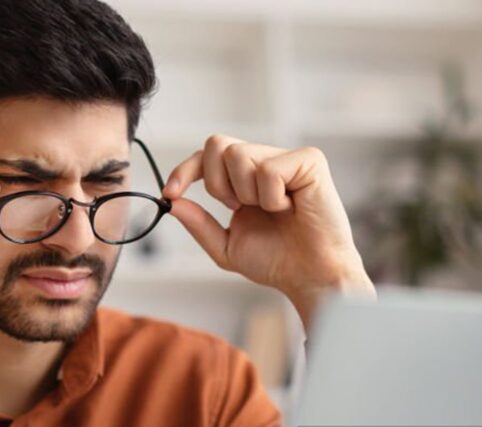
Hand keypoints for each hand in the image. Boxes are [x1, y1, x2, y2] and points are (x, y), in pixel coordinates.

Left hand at [163, 135, 374, 326]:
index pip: (207, 154)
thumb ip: (199, 223)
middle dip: (217, 183)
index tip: (171, 192)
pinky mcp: (310, 161)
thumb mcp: (226, 246)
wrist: (311, 277)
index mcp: (246, 177)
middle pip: (217, 144)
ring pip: (239, 154)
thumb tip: (172, 202)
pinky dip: (272, 197)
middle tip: (238, 208)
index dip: (185, 169)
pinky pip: (269, 169)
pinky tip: (291, 208)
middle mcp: (266, 160)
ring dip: (247, 194)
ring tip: (272, 211)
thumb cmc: (277, 261)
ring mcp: (288, 158)